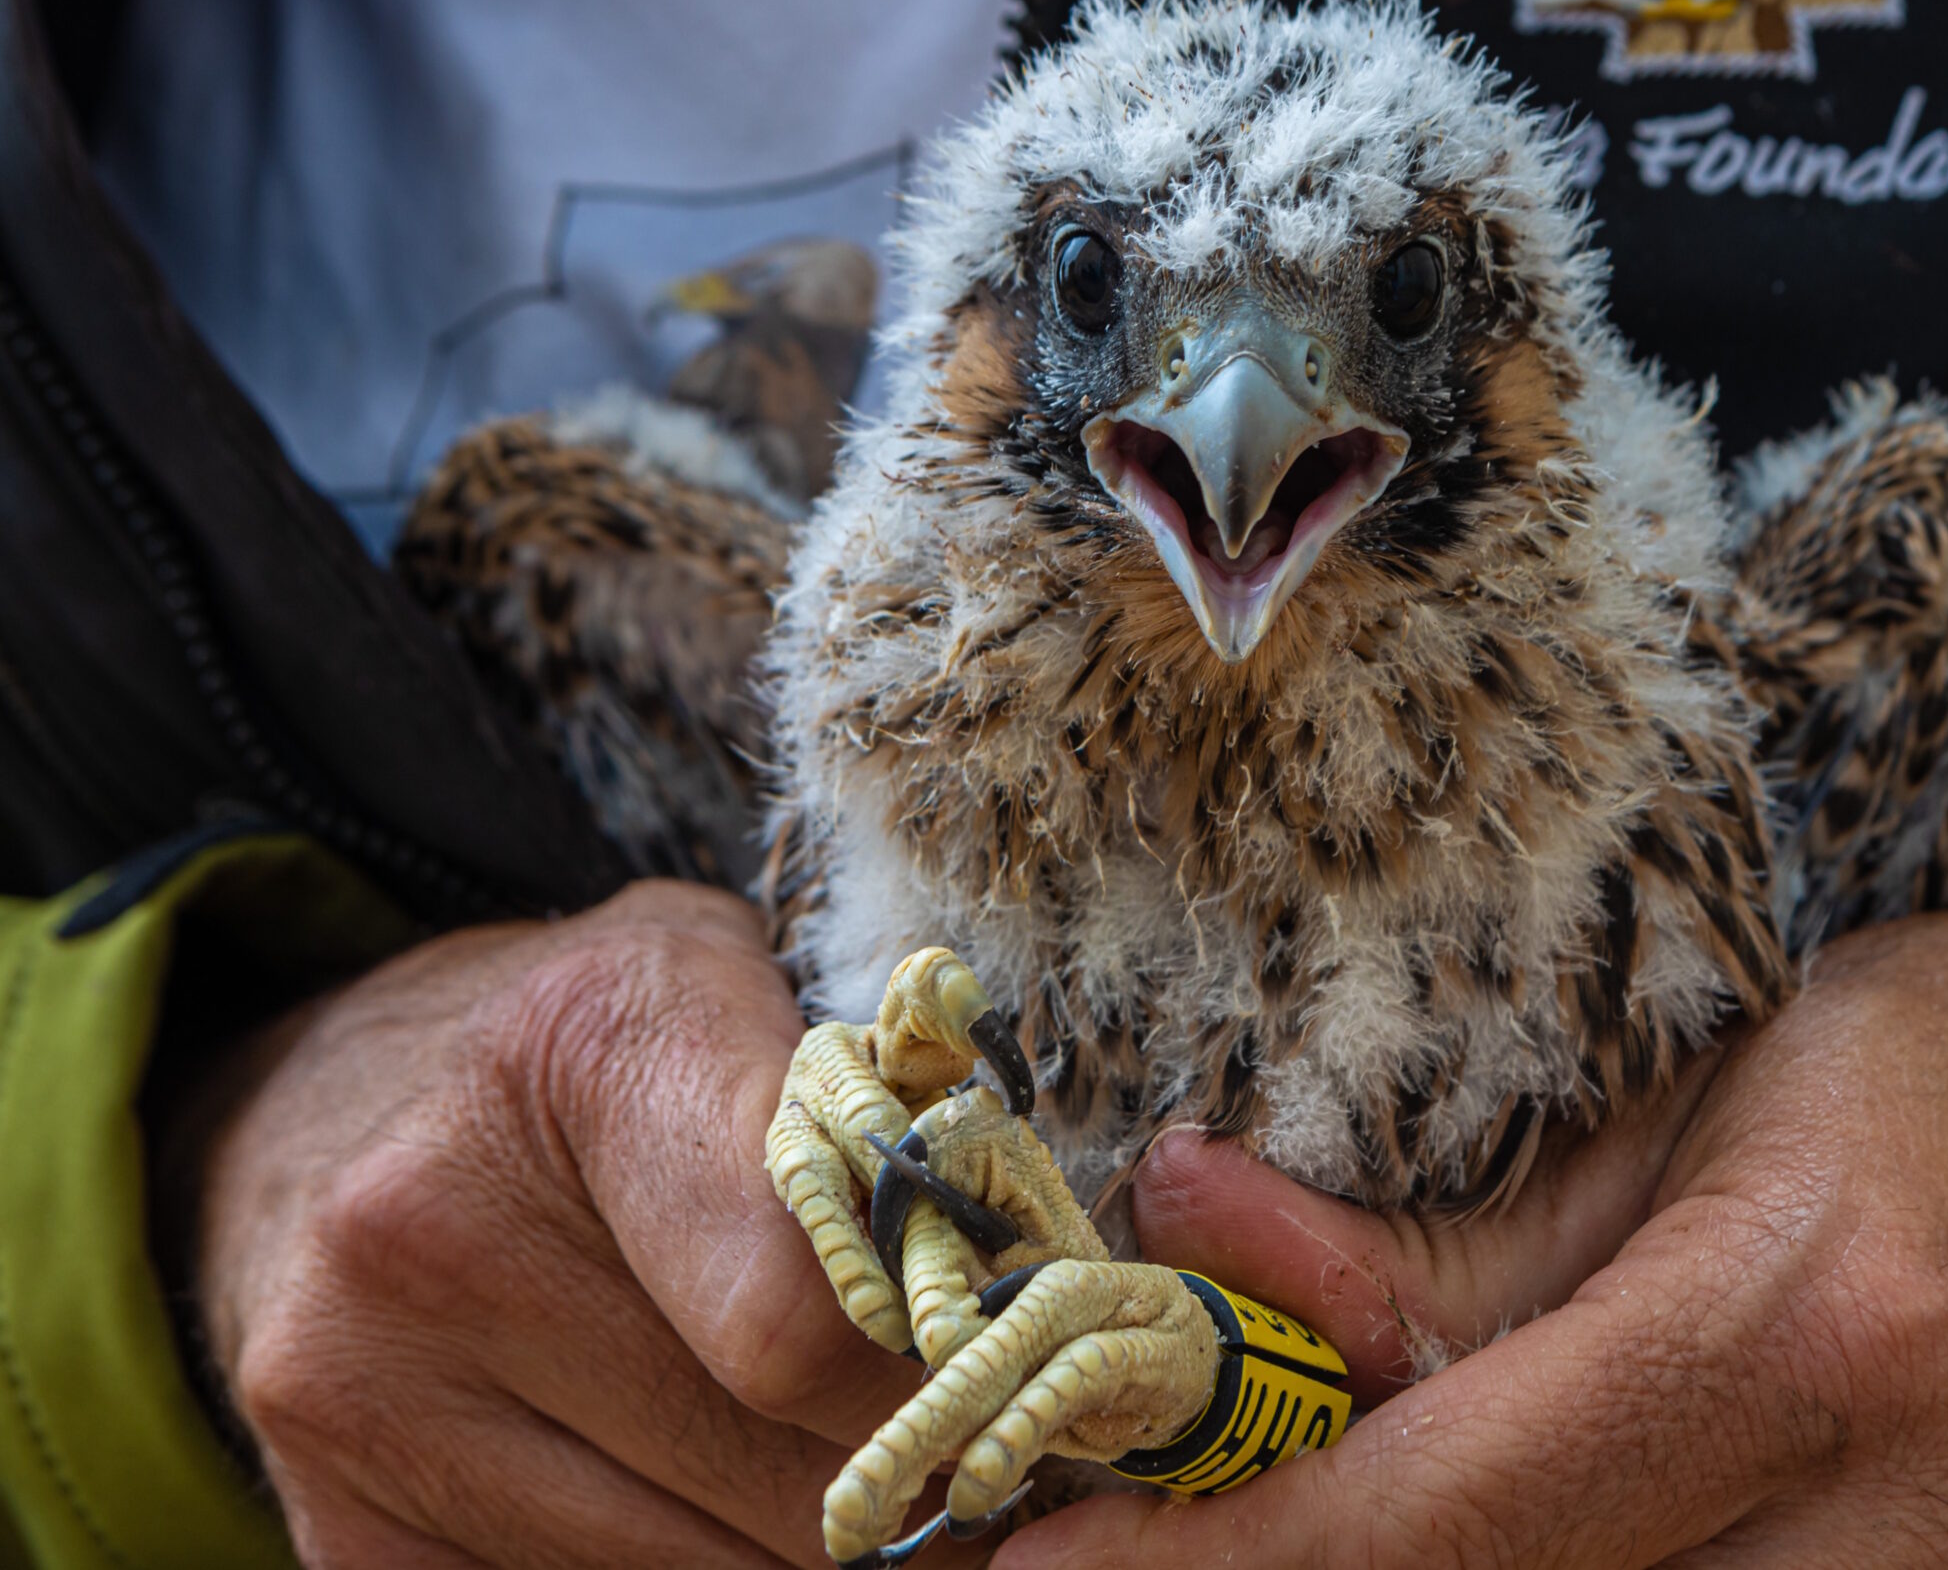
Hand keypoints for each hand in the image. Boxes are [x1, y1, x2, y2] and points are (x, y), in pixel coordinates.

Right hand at [196, 881, 971, 1568]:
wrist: (336, 1107)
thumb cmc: (607, 1051)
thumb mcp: (754, 994)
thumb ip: (890, 1120)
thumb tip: (1052, 1309)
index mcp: (584, 1052)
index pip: (807, 1311)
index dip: (943, 1376)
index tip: (1014, 1390)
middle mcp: (436, 1223)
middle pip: (772, 1468)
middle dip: (908, 1484)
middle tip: (980, 1469)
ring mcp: (357, 1387)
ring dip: (809, 1553)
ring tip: (870, 1492)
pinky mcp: (336, 1525)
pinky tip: (726, 1517)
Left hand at [1000, 900, 1947, 1568]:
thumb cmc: (1937, 1072)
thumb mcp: (1681, 1098)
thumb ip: (1441, 1235)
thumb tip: (1187, 1227)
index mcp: (1796, 1321)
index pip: (1455, 1506)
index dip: (1231, 1562)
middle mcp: (1895, 1516)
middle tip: (1162, 1542)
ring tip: (1331, 1518)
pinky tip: (1509, 1542)